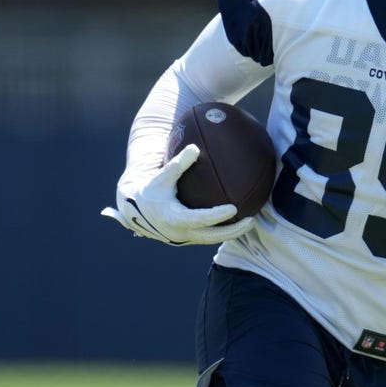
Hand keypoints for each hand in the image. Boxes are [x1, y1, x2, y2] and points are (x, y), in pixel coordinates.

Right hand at [101, 144, 254, 244]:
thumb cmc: (150, 189)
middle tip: (252, 220)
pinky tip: (236, 221)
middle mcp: (180, 232)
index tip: (233, 208)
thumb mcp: (162, 176)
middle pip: (211, 235)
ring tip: (250, 221)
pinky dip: (221, 230)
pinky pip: (207, 236)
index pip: (199, 219)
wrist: (133, 210)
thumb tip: (195, 148)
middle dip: (233, 231)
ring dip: (231, 233)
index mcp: (173, 218)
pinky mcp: (186, 238)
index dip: (217, 215)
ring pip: (211, 238)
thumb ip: (178, 164)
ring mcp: (183, 237)